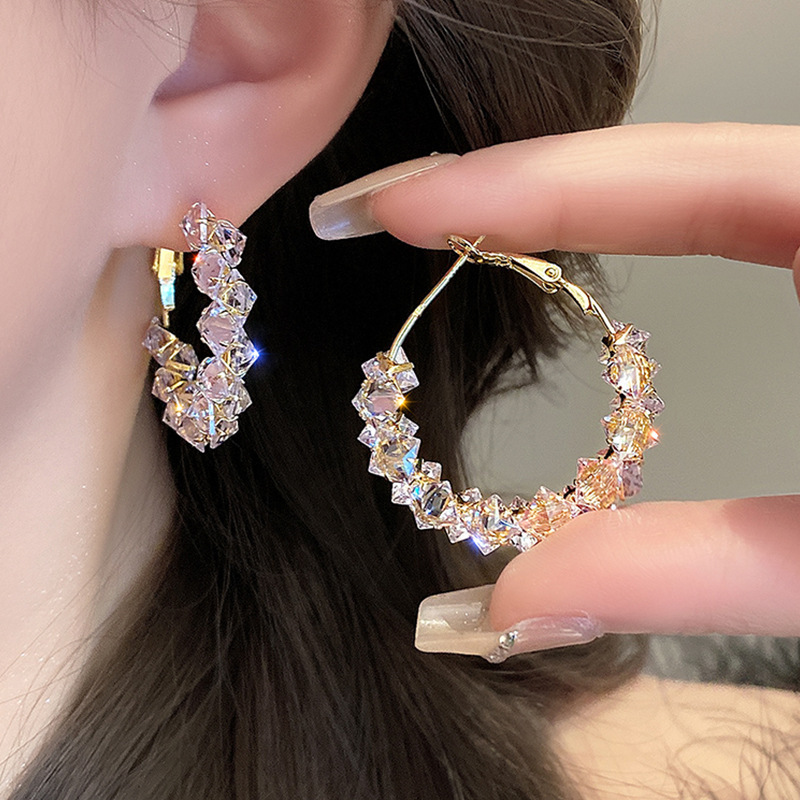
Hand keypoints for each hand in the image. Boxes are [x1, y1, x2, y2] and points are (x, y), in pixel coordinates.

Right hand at [311, 122, 799, 660]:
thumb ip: (694, 575)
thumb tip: (514, 605)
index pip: (691, 182)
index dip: (530, 192)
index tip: (400, 205)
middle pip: (680, 162)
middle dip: (528, 178)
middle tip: (399, 207)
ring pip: (701, 179)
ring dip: (573, 197)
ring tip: (460, 222)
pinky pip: (732, 213)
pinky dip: (641, 222)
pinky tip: (567, 247)